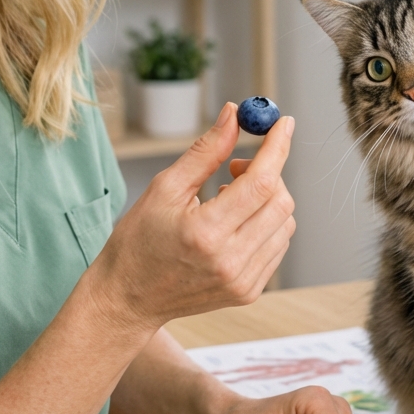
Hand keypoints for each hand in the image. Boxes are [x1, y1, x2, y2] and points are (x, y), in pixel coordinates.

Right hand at [90, 104, 295, 333]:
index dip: (276, 148)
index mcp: (205, 233)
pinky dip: (266, 223)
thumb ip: (205, 151)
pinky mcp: (249, 292)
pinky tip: (235, 222)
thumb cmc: (138, 242)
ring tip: (228, 198)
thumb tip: (234, 114)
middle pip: (280, 201)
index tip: (284, 124)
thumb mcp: (164, 188)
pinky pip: (277, 245)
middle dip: (269, 171)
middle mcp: (230, 261)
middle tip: (236, 166)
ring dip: (268, 199)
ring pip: (285, 223)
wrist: (129, 299)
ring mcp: (243, 281)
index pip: (260, 183)